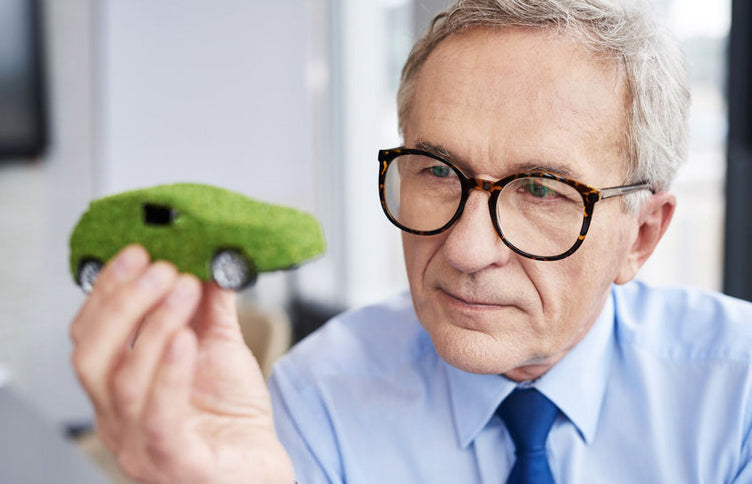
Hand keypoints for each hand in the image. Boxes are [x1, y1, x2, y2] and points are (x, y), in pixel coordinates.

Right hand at [70, 245, 294, 483]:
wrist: (262, 466)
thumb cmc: (233, 415)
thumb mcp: (220, 349)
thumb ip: (210, 309)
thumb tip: (209, 260)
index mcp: (119, 390)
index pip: (90, 336)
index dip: (108, 291)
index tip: (138, 253)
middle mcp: (119, 420)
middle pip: (91, 356)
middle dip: (124, 303)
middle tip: (163, 268)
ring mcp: (141, 447)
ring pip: (125, 382)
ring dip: (153, 325)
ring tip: (186, 289)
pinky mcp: (177, 465)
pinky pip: (160, 419)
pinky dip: (169, 374)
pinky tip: (185, 338)